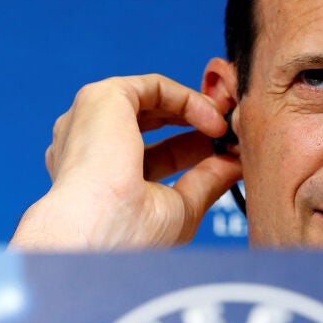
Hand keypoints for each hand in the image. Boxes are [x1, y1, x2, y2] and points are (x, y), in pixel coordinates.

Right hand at [10, 74, 241, 249]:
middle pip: (150, 121)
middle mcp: (89, 144)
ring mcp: (92, 119)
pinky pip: (152, 87)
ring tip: (225, 125)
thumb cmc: (126, 235)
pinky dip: (187, 98)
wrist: (97, 232)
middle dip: (194, 123)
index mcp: (98, 176)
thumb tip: (234, 165)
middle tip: (229, 132)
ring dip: (194, 108)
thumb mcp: (178, 208)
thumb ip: (206, 181)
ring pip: (150, 100)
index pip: (154, 153)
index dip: (192, 149)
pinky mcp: (103, 98)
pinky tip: (212, 118)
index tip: (226, 152)